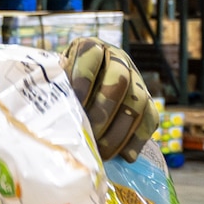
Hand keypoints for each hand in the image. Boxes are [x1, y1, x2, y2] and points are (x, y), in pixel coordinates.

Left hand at [63, 38, 158, 160]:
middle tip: (89, 136)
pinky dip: (138, 138)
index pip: (90, 58)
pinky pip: (151, 118)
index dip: (83, 81)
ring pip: (137, 101)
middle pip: (118, 82)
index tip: (73, 106)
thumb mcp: (56, 83)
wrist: (84, 94)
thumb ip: (56, 91)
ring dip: (120, 130)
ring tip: (103, 152)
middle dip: (103, 112)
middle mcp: (117, 59)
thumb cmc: (62, 89)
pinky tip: (125, 156)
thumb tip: (52, 116)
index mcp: (91, 48)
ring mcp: (136, 79)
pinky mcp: (149, 100)